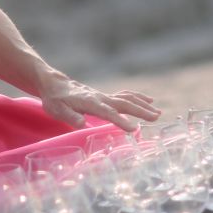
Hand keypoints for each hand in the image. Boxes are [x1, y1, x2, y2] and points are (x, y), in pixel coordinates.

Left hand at [38, 73, 160, 131]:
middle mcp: (100, 98)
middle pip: (123, 103)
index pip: (108, 112)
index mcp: (89, 102)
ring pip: (127, 99)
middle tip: (156, 118)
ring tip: (157, 112)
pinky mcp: (104, 97)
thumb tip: (82, 124)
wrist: (55, 84)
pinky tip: (148, 100)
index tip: (133, 129)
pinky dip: (137, 97)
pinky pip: (124, 95)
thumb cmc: (54, 100)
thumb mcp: (56, 109)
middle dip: (140, 111)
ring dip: (142, 105)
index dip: (120, 120)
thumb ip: (70, 116)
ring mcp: (103, 96)